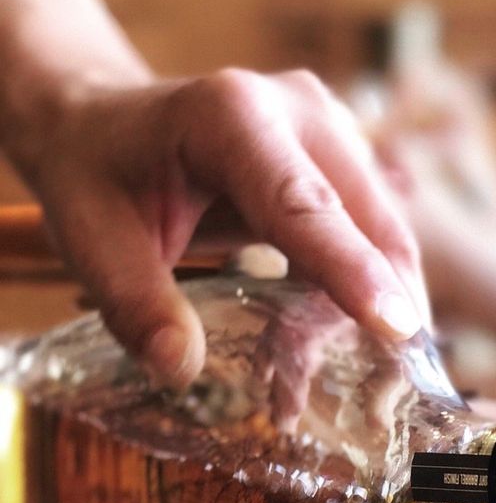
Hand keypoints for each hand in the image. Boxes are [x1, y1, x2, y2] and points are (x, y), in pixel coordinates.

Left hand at [15, 69, 429, 384]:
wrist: (98, 123)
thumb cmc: (95, 176)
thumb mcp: (90, 238)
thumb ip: (134, 301)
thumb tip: (181, 368)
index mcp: (231, 114)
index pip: (304, 203)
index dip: (353, 268)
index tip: (398, 327)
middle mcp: (297, 110)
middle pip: (370, 220)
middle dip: (389, 306)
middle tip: (392, 393)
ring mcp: (329, 130)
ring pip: (385, 232)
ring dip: (381, 308)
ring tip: (371, 383)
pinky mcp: (342, 160)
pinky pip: (373, 234)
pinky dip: (366, 292)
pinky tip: (350, 344)